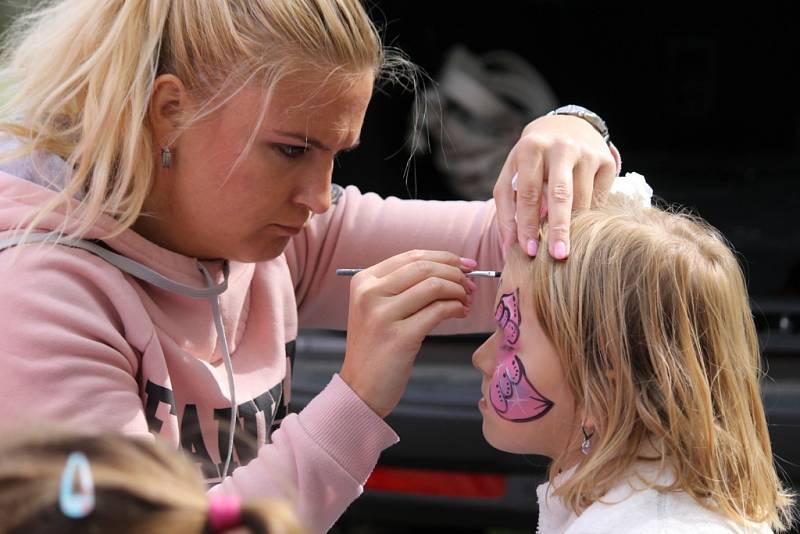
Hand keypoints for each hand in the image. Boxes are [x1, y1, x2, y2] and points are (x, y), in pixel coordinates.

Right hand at [340, 250, 475, 416]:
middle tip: (470, 284)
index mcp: (364, 281)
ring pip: (434, 286)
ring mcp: (383, 315)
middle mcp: (370, 294)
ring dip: (458, 290)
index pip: (412, 256)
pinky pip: (438, 311)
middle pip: (425, 267)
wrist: (360, 388)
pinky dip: (455, 308)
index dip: (444, 257)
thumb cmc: (375, 348)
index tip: (465, 264)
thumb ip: (402, 286)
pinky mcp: (400, 337)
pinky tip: (460, 313)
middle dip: (455, 273)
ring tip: (466, 300)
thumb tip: (449, 268)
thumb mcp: (377, 308)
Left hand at [493, 114, 617, 259]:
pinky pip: (599, 197)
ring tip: (564, 242)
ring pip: (582, 200)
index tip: (528, 251)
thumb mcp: (513, 173)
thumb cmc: (533, 160)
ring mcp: (587, 152)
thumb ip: (507, 208)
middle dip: (559, 228)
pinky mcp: (607, 159)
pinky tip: (580, 219)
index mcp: (531, 148)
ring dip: (573, 226)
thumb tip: (509, 249)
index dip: (527, 224)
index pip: (528, 193)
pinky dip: (588, 213)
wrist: (567, 127)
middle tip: (557, 256)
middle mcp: (561, 147)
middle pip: (560, 195)